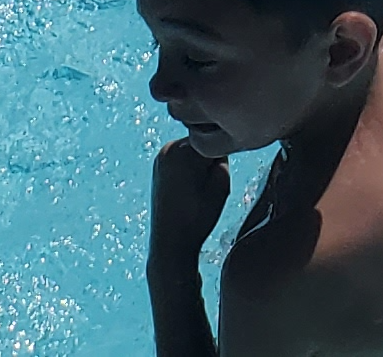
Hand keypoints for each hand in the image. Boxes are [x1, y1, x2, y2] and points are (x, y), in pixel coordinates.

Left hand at [150, 139, 230, 259]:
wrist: (171, 244)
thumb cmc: (199, 215)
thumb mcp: (222, 180)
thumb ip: (222, 153)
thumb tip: (219, 139)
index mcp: (183, 150)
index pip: (217, 138)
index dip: (223, 157)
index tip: (217, 179)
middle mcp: (168, 148)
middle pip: (205, 140)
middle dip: (210, 157)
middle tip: (207, 186)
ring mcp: (161, 157)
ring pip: (196, 148)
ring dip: (201, 162)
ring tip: (197, 189)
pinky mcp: (158, 167)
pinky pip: (185, 157)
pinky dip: (191, 167)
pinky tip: (189, 189)